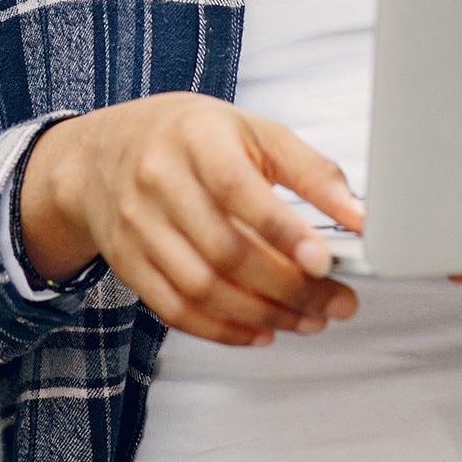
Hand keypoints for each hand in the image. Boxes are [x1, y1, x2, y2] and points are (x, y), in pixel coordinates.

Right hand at [20, 93, 366, 347]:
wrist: (102, 153)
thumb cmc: (190, 138)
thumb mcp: (251, 130)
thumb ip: (309, 170)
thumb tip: (359, 215)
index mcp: (194, 137)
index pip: (236, 188)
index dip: (281, 229)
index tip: (324, 260)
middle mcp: (157, 181)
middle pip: (224, 250)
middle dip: (288, 287)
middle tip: (334, 303)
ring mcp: (137, 226)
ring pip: (202, 288)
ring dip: (263, 314)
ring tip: (307, 320)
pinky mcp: (127, 263)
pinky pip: (175, 309)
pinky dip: (223, 330)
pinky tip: (261, 331)